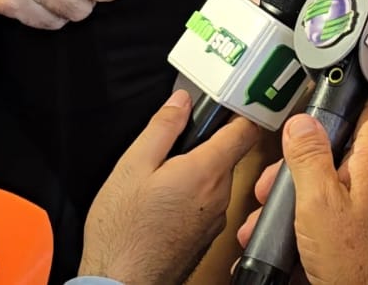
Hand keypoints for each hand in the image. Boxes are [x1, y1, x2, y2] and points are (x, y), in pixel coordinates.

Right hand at [81, 90, 260, 284]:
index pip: (245, 130)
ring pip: (218, 179)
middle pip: (230, 154)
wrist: (121, 281)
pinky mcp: (207, 235)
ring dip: (199, 170)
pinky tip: (167, 201)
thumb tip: (181, 102)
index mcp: (207, 172)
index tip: (227, 100)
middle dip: (208, 143)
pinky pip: (209, 202)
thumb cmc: (123, 231)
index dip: (239, 110)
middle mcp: (220, 195)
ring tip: (164, 176)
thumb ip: (162, 128)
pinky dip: (195, 194)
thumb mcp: (133, 166)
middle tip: (177, 142)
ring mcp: (216, 218)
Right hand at [238, 102, 367, 284]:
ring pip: (328, 184)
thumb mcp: (318, 201)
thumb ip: (309, 157)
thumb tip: (302, 121)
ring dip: (294, 196)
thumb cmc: (352, 260)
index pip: (367, 113)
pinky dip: (306, 218)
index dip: (341, 103)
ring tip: (266, 215)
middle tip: (273, 181)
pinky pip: (331, 211)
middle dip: (298, 165)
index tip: (315, 103)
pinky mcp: (362, 230)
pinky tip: (282, 234)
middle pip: (336, 152)